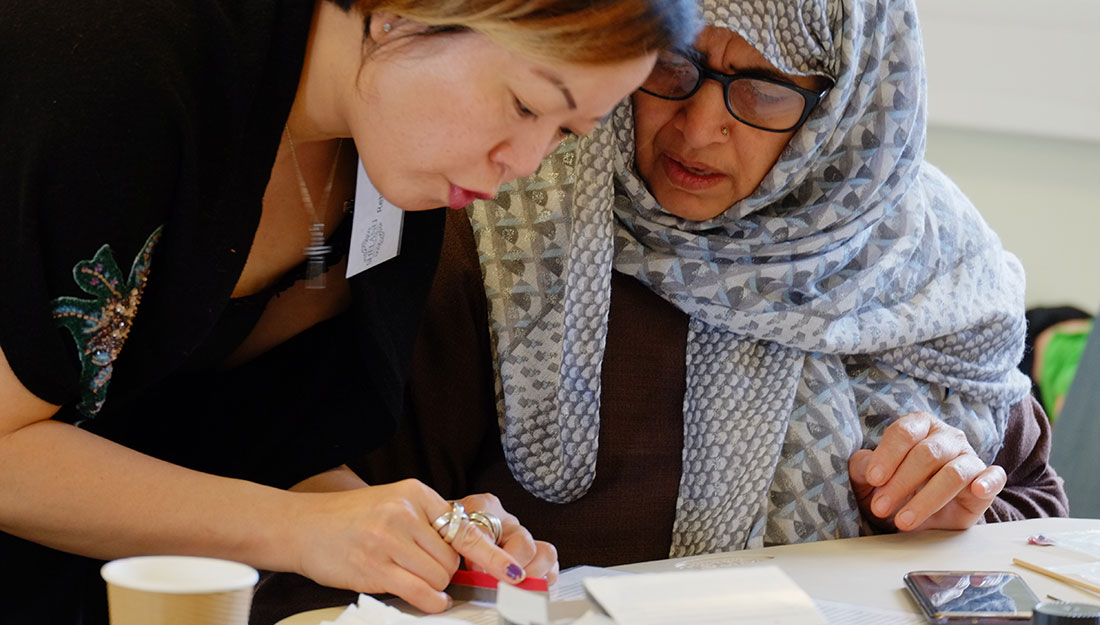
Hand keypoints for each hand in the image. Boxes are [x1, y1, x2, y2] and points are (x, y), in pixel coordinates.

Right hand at [289, 479, 537, 612]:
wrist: (301, 526)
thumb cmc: (350, 519)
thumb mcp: (393, 503)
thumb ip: (428, 521)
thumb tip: (467, 552)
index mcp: (414, 493)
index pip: (464, 528)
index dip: (492, 555)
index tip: (513, 572)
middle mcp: (403, 513)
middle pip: (453, 558)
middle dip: (445, 570)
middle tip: (421, 566)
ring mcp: (388, 541)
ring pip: (439, 577)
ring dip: (434, 585)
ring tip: (408, 574)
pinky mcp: (373, 569)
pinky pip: (419, 593)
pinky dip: (429, 601)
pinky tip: (424, 597)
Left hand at [849, 412, 1005, 531]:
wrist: (919, 517)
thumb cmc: (893, 489)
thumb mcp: (870, 480)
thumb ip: (864, 468)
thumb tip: (865, 466)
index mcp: (919, 426)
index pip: (904, 433)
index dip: (887, 456)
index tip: (873, 480)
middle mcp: (946, 438)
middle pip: (927, 454)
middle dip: (900, 483)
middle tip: (880, 508)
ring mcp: (969, 457)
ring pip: (953, 473)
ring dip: (926, 499)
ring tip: (903, 521)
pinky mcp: (987, 481)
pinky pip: (994, 476)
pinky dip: (988, 482)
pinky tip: (977, 490)